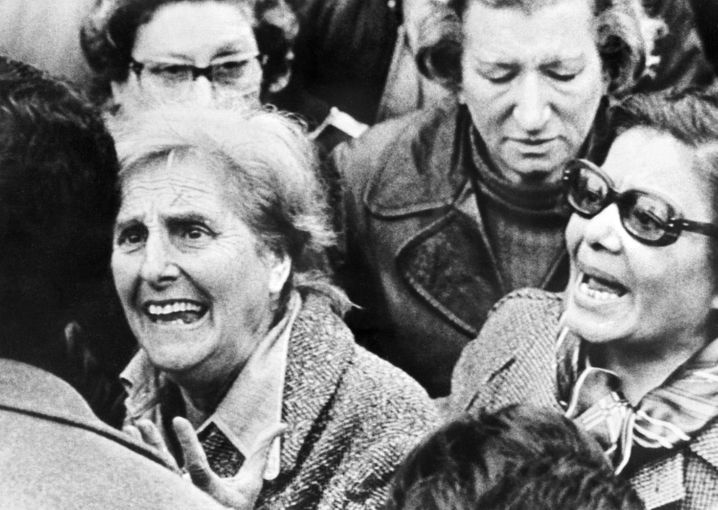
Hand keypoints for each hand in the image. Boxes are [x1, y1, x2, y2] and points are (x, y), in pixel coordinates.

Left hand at [124, 418, 285, 509]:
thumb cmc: (238, 506)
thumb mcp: (251, 483)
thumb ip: (261, 453)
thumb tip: (282, 426)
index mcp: (209, 492)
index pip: (195, 466)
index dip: (187, 443)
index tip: (177, 419)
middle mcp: (186, 495)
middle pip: (165, 468)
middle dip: (153, 444)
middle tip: (142, 423)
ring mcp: (174, 495)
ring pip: (155, 470)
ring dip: (144, 448)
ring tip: (134, 426)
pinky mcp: (166, 494)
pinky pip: (151, 473)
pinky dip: (143, 457)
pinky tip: (133, 441)